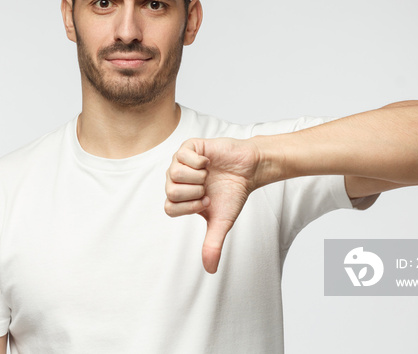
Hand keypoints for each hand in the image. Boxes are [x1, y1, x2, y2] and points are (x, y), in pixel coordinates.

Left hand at [165, 137, 261, 273]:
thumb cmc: (232, 194)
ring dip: (198, 177)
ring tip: (208, 175)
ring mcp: (180, 162)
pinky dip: (200, 162)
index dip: (190, 206)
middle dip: (195, 192)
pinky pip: (184, 156)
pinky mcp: (189, 147)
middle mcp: (175, 180)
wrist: (248, 170)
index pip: (169, 207)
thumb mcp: (221, 222)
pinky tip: (208, 162)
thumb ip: (212, 244)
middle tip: (207, 188)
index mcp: (179, 198)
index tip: (206, 203)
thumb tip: (210, 271)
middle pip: (171, 191)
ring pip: (174, 173)